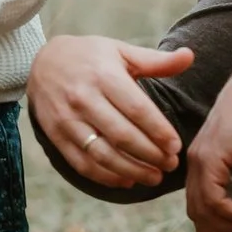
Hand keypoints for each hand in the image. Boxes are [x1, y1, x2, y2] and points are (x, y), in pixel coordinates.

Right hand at [27, 34, 194, 189]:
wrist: (41, 61)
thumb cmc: (89, 56)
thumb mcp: (120, 51)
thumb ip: (156, 60)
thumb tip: (190, 56)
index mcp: (104, 75)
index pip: (137, 109)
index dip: (159, 131)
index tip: (176, 146)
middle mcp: (83, 98)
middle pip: (122, 135)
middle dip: (150, 155)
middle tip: (170, 165)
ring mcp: (67, 119)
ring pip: (102, 154)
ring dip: (131, 170)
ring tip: (154, 177)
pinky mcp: (56, 135)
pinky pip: (81, 163)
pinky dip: (105, 177)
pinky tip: (126, 180)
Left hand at [182, 70, 231, 231]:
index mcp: (204, 159)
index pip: (196, 200)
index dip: (203, 227)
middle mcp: (195, 161)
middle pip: (197, 210)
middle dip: (219, 231)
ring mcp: (200, 159)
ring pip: (203, 209)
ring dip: (228, 225)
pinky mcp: (211, 158)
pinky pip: (212, 198)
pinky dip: (229, 212)